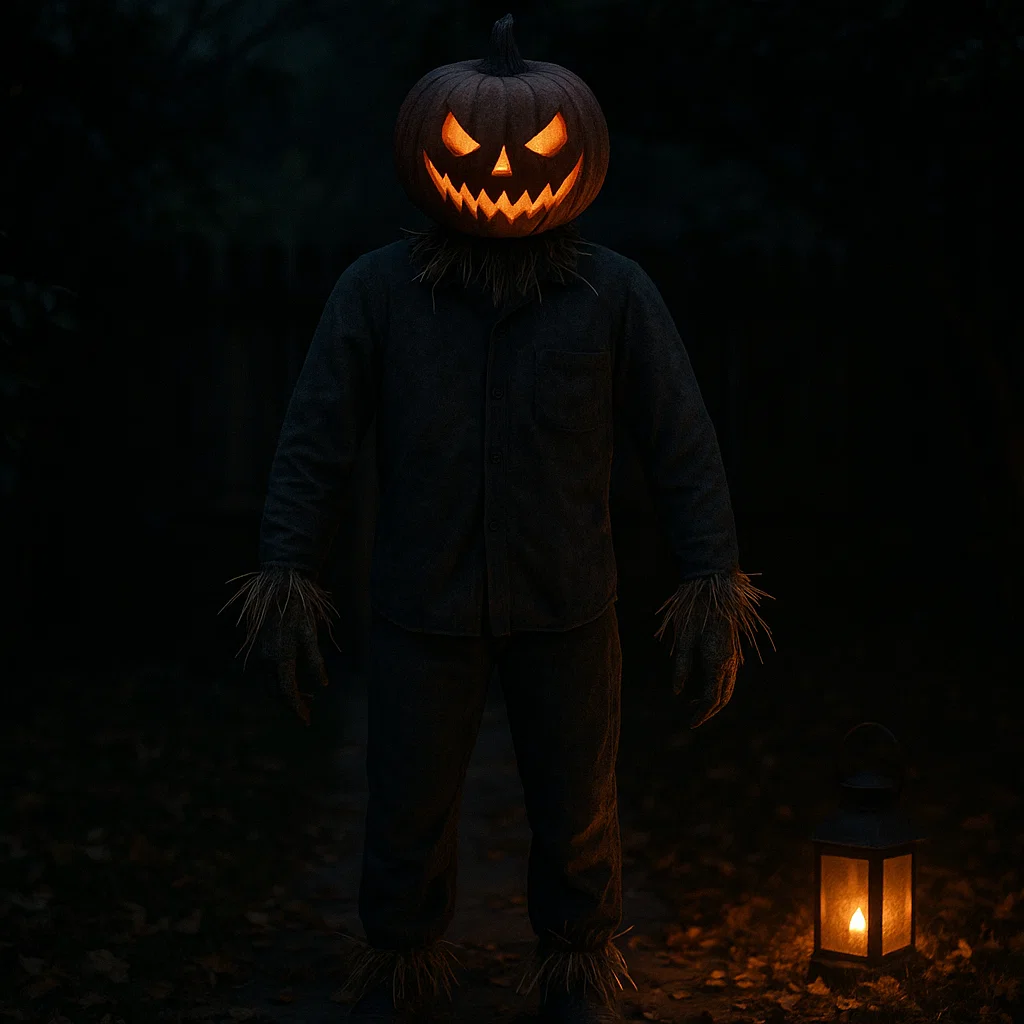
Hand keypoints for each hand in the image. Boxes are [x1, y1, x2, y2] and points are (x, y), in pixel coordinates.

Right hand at [223, 567, 334, 725]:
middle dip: (292, 703)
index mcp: (280, 658)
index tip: (307, 721)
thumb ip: (315, 662)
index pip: (288, 692)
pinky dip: (277, 681)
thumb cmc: (298, 610)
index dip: (297, 708)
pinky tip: (291, 678)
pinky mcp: (255, 649)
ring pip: (269, 684)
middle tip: (309, 709)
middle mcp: (264, 660)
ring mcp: (257, 655)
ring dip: (284, 693)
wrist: (278, 588)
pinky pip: (264, 674)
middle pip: (276, 692)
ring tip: (305, 695)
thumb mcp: (310, 635)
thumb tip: (322, 685)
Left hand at [671, 612, 739, 728]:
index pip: (711, 699)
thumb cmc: (694, 612)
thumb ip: (681, 668)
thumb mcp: (683, 640)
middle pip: (724, 697)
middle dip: (710, 711)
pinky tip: (704, 686)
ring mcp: (734, 656)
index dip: (701, 714)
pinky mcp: (732, 649)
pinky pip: (729, 676)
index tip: (691, 724)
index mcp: (717, 663)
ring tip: (695, 704)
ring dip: (715, 700)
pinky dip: (719, 687)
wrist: (714, 589)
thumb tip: (677, 692)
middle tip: (693, 718)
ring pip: (729, 687)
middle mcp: (730, 663)